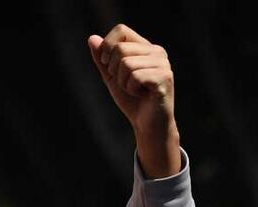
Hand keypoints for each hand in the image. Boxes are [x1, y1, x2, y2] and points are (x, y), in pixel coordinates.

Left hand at [88, 25, 180, 177]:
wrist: (147, 125)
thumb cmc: (132, 101)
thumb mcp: (111, 77)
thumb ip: (102, 59)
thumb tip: (92, 38)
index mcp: (146, 47)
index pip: (121, 30)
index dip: (108, 46)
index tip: (108, 66)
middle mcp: (157, 51)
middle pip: (120, 48)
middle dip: (114, 70)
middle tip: (126, 84)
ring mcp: (163, 64)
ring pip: (126, 63)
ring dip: (123, 82)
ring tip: (135, 90)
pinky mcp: (164, 77)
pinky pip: (135, 76)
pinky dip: (131, 89)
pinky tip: (142, 95)